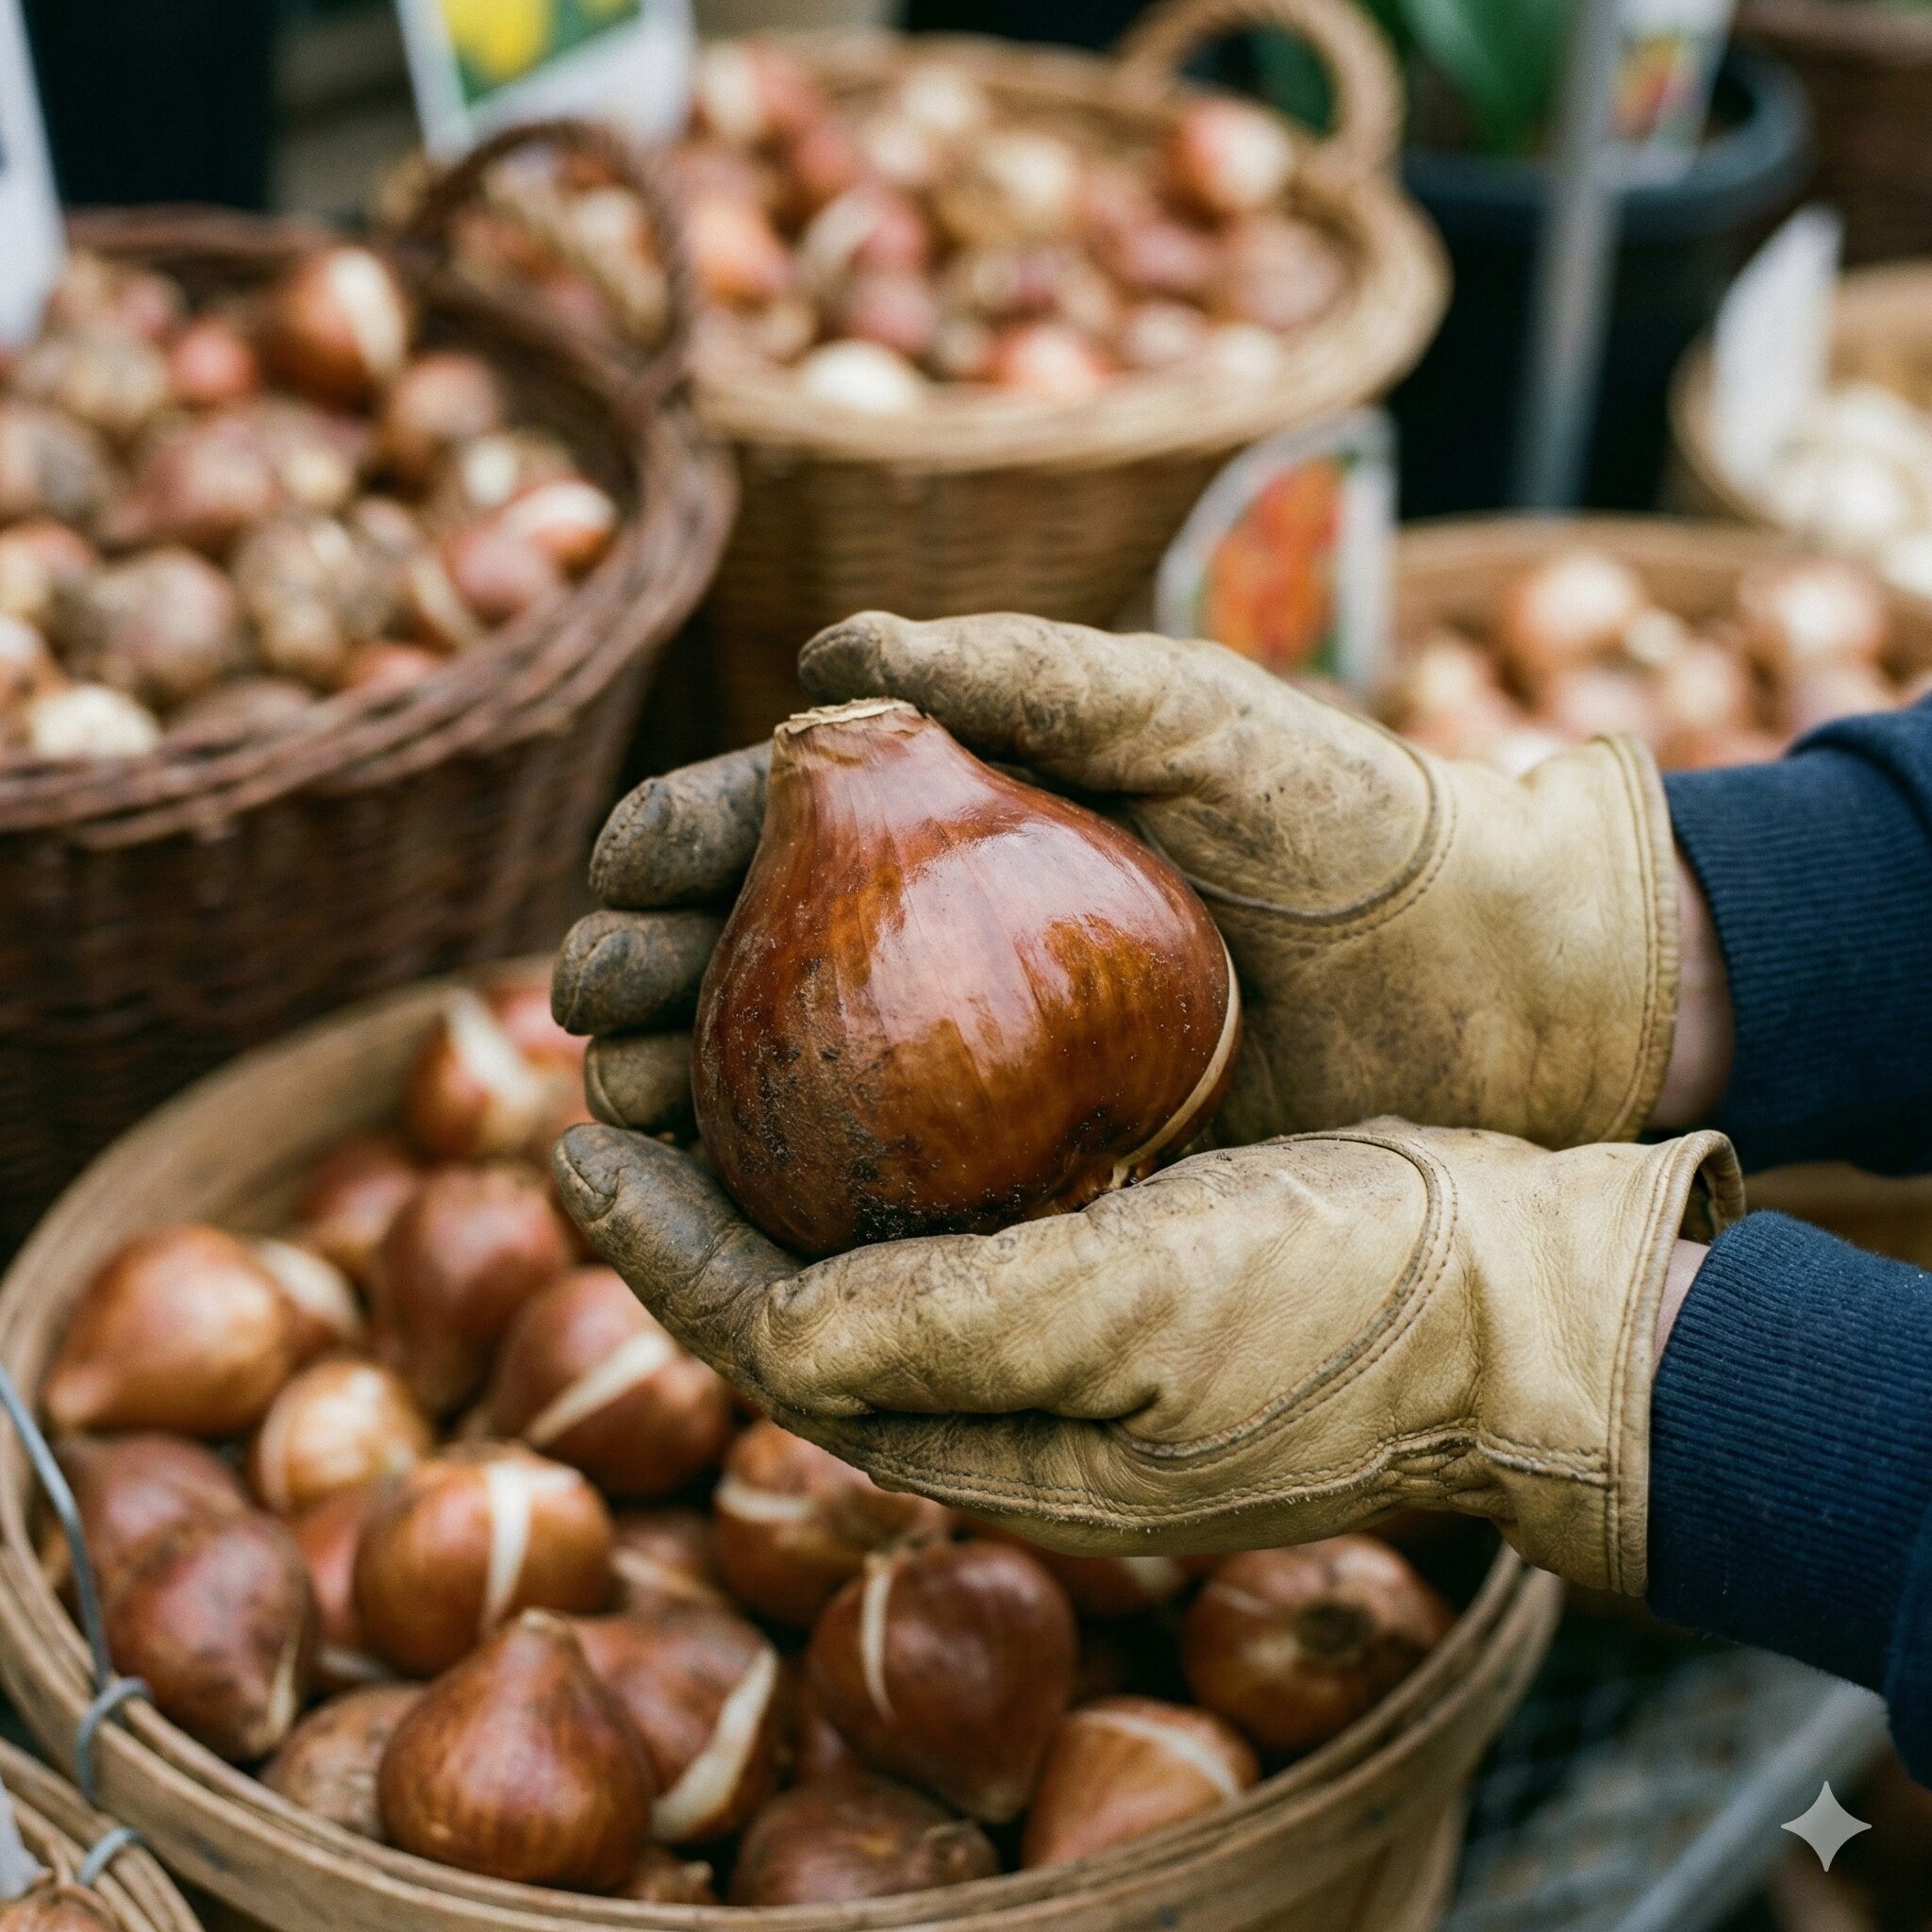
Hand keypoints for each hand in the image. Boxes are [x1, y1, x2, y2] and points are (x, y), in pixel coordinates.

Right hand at [554, 612, 1683, 1150]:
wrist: (1505, 980)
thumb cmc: (1355, 826)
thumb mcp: (1191, 717)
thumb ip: (1021, 673)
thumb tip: (827, 654)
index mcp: (971, 820)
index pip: (781, 823)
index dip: (677, 853)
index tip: (613, 900)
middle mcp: (960, 943)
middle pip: (760, 955)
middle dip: (656, 980)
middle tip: (602, 1030)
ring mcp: (998, 1064)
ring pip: (803, 1076)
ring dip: (700, 1089)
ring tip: (633, 1115)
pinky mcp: (1053, 1169)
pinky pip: (901, 1184)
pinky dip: (811, 1193)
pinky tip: (745, 1214)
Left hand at [555, 1117, 1741, 1592]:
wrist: (1519, 1302)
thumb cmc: (1347, 1308)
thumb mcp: (1145, 1313)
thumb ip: (950, 1330)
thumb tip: (764, 1329)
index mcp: (987, 1434)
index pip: (764, 1343)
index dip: (652, 1247)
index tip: (571, 1138)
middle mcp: (998, 1394)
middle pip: (788, 1290)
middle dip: (686, 1190)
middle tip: (612, 1064)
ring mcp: (1051, 1331)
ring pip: (859, 1236)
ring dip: (770, 1145)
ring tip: (706, 1034)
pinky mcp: (1108, 1259)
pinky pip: (948, 1197)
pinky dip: (880, 1124)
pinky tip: (870, 1045)